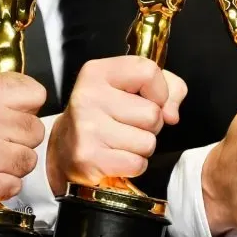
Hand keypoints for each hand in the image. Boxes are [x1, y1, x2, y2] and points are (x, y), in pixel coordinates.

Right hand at [0, 72, 46, 205]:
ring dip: (14, 162)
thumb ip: (1, 91)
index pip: (36, 93)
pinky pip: (17, 184)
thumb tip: (34, 99)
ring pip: (29, 159)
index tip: (14, 113)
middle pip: (36, 129)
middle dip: (21, 137)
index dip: (27, 106)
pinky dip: (3, 183)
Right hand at [47, 56, 187, 194]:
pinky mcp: (89, 157)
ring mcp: (87, 127)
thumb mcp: (131, 89)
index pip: (149, 72)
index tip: (148, 99)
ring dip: (141, 147)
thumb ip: (167, 89)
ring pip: (148, 142)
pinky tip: (115, 157)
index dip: (160, 91)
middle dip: (150, 125)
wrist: (65, 148)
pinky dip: (133, 165)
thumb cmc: (104, 116)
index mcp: (98, 72)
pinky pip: (137, 164)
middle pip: (152, 113)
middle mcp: (89, 96)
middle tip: (126, 125)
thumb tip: (171, 113)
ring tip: (120, 141)